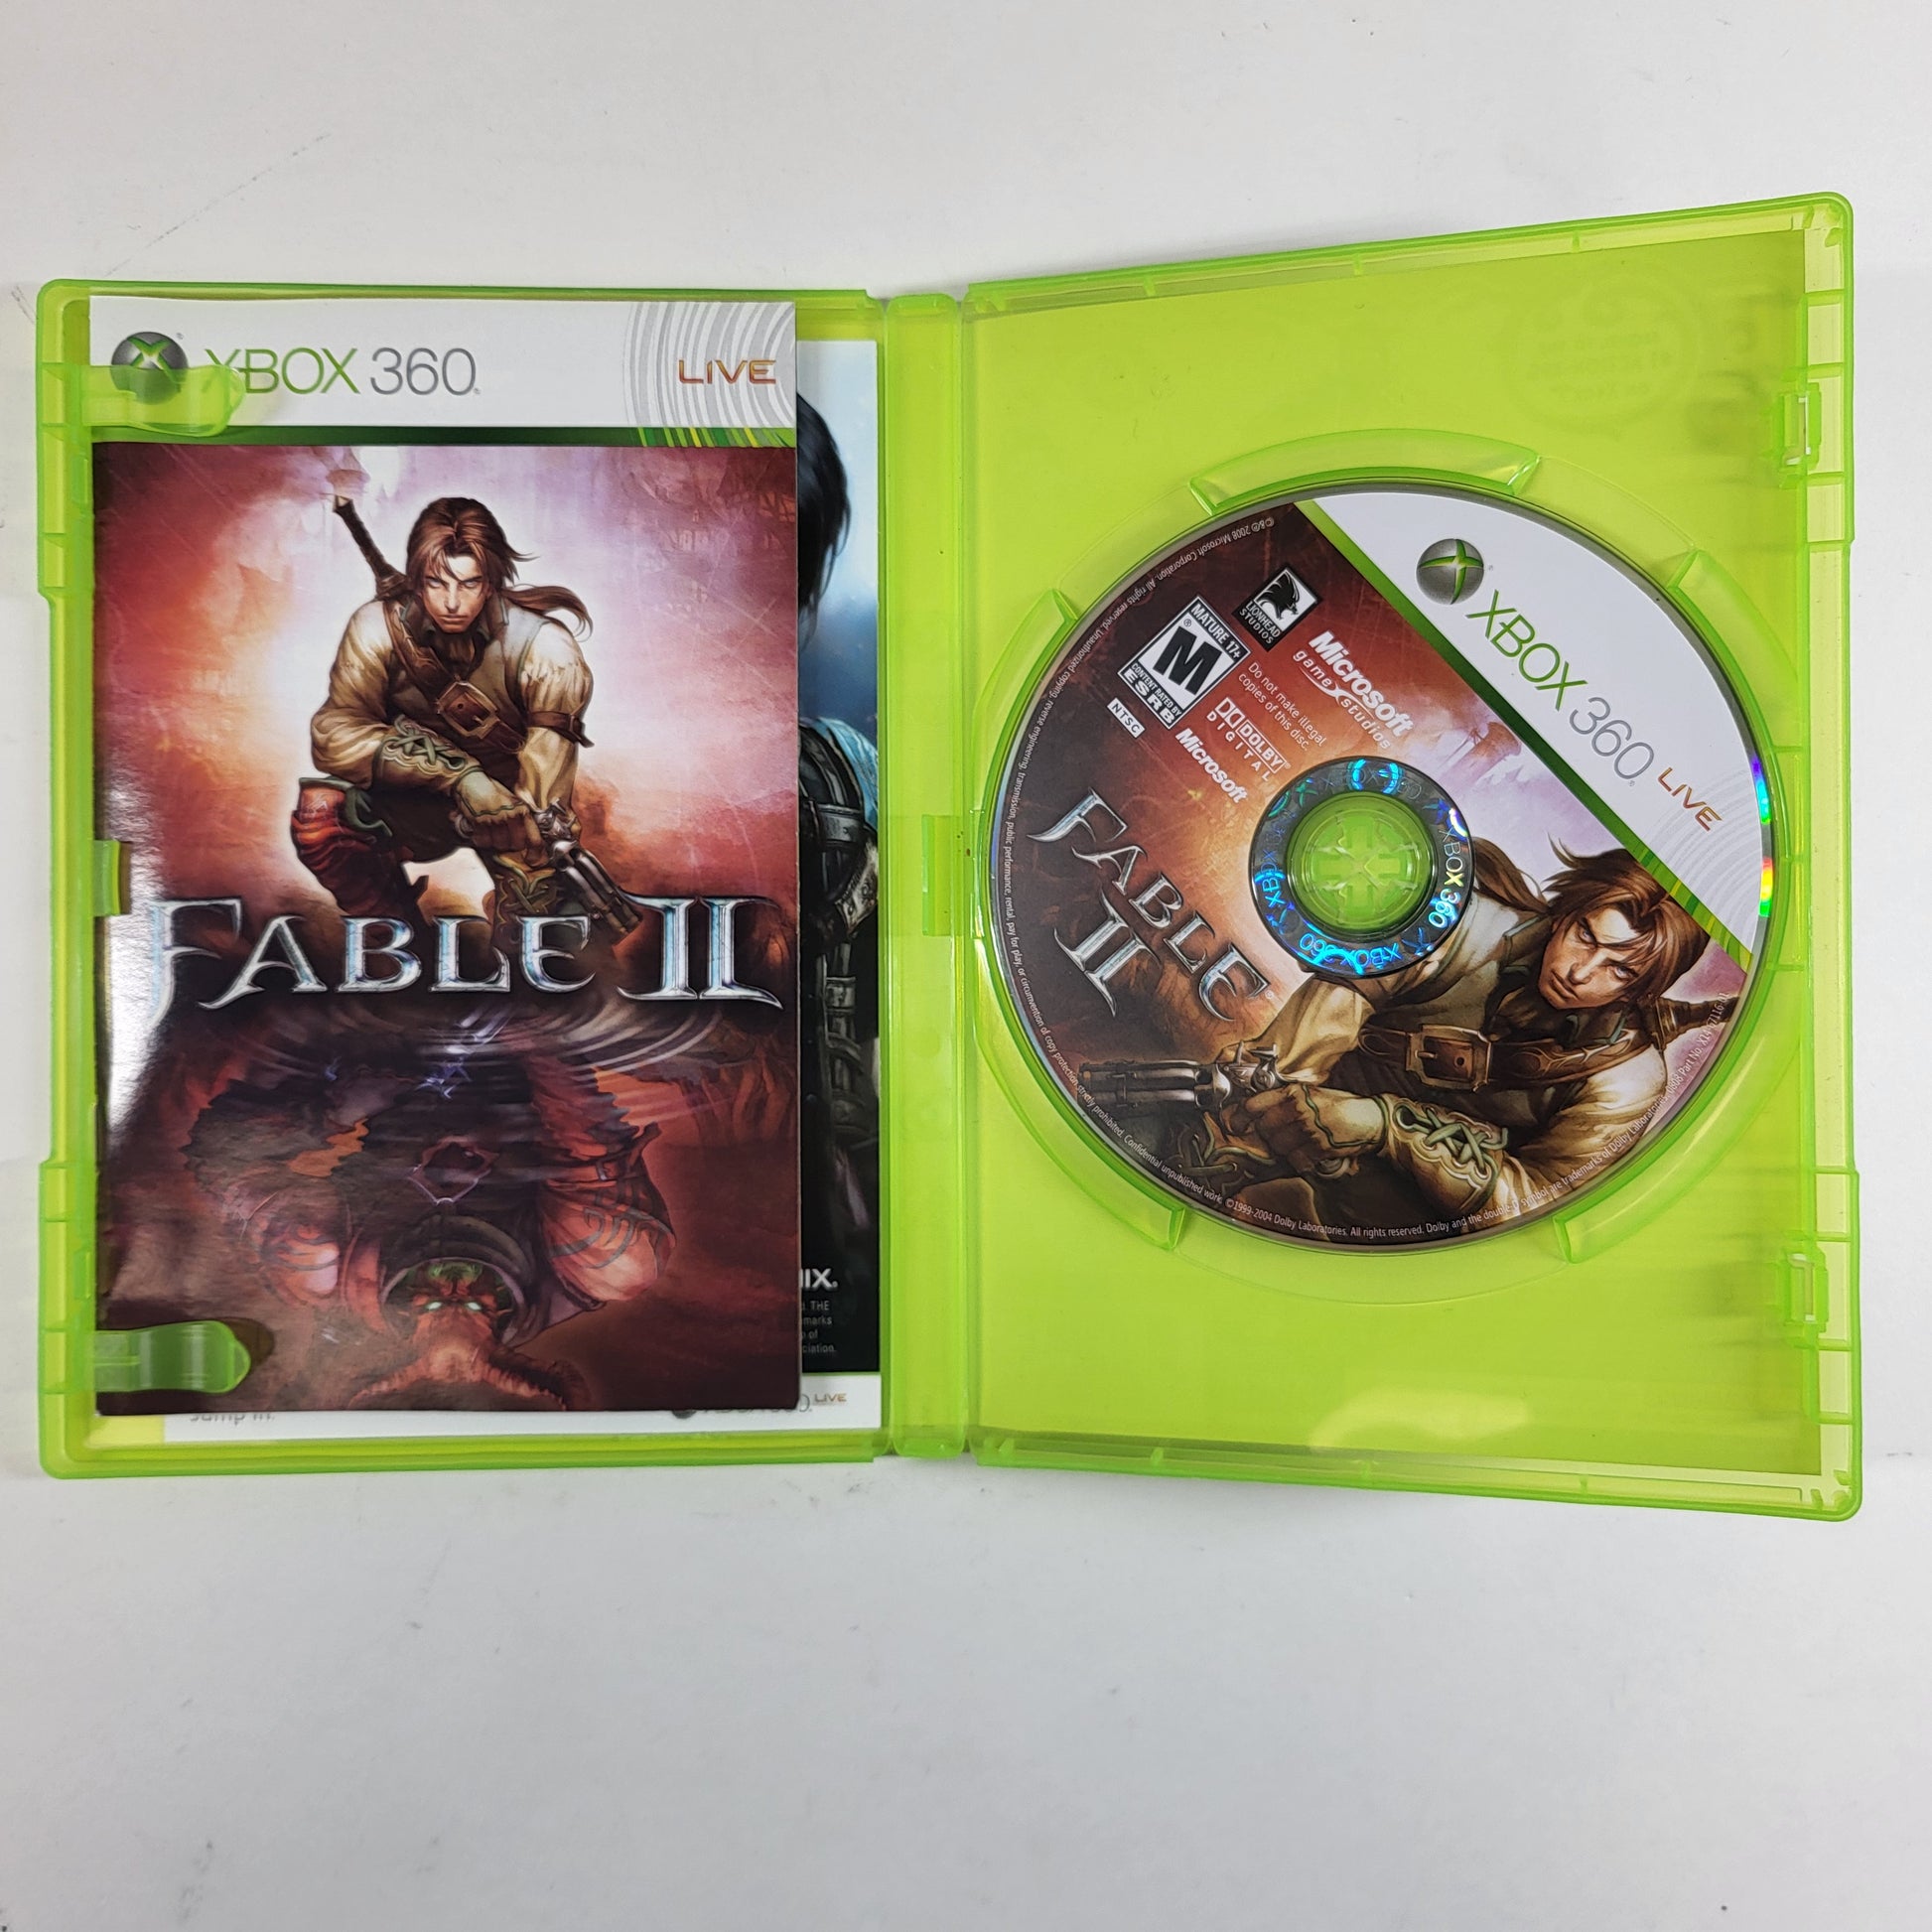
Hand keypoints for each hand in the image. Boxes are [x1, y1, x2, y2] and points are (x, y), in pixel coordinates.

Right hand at [454, 769, 537, 850]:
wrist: (470, 780)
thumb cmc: (491, 791)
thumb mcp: (512, 801)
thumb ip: (520, 817)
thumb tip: (526, 838)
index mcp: (522, 810)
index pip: (534, 838)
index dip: (535, 853)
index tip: (531, 859)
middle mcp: (511, 816)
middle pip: (516, 845)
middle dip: (510, 845)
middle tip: (503, 838)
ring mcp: (496, 819)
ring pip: (499, 845)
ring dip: (494, 843)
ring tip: (490, 832)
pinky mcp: (480, 822)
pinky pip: (483, 842)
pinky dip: (480, 840)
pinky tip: (479, 832)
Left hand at [1224, 1083, 1384, 1176]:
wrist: (1370, 1118)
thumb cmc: (1341, 1105)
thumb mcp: (1313, 1093)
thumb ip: (1288, 1100)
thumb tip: (1262, 1111)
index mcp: (1294, 1093)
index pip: (1255, 1104)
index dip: (1241, 1116)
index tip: (1237, 1123)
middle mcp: (1299, 1110)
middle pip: (1265, 1128)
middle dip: (1268, 1135)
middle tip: (1280, 1135)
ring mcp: (1309, 1129)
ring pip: (1278, 1146)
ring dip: (1283, 1149)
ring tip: (1297, 1143)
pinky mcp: (1319, 1147)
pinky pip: (1296, 1160)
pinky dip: (1299, 1161)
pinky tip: (1308, 1154)